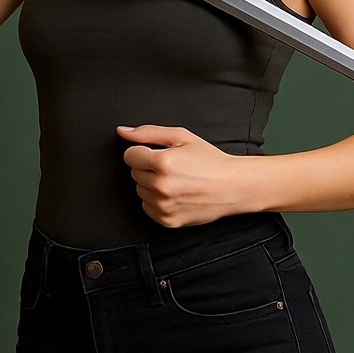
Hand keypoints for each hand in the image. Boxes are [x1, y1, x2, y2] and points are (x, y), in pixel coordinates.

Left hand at [118, 124, 248, 227]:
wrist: (231, 186)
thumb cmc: (209, 160)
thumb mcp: (181, 137)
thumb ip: (148, 132)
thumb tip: (122, 131)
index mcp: (163, 162)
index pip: (130, 156)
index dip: (142, 151)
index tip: (156, 153)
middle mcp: (161, 186)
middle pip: (134, 173)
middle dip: (148, 167)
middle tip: (171, 166)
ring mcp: (164, 206)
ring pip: (140, 190)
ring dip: (151, 184)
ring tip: (175, 180)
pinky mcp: (167, 221)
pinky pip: (148, 207)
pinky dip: (157, 200)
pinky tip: (175, 193)